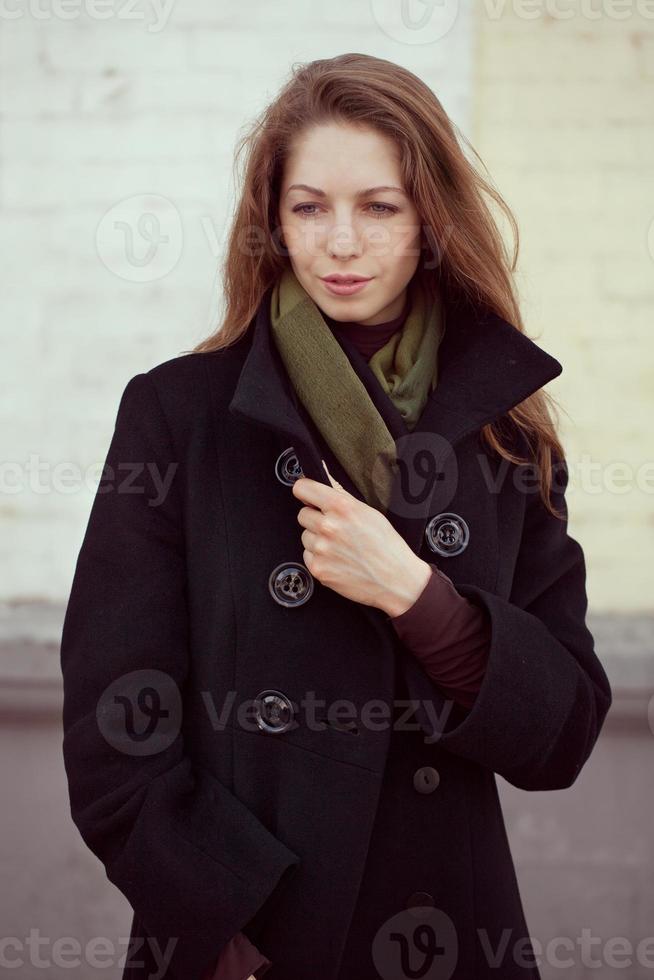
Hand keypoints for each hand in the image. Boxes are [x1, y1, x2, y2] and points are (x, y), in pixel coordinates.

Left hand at [292, 460, 432, 616]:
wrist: (396, 580)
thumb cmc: (388, 547)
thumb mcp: (369, 513)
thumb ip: (342, 501)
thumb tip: (321, 492)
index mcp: (341, 506)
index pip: (302, 488)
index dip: (304, 492)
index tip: (307, 496)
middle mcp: (328, 526)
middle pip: (303, 514)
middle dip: (315, 519)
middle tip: (335, 528)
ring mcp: (321, 549)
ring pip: (305, 536)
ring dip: (317, 540)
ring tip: (340, 547)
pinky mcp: (318, 568)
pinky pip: (307, 555)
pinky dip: (319, 558)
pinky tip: (338, 560)